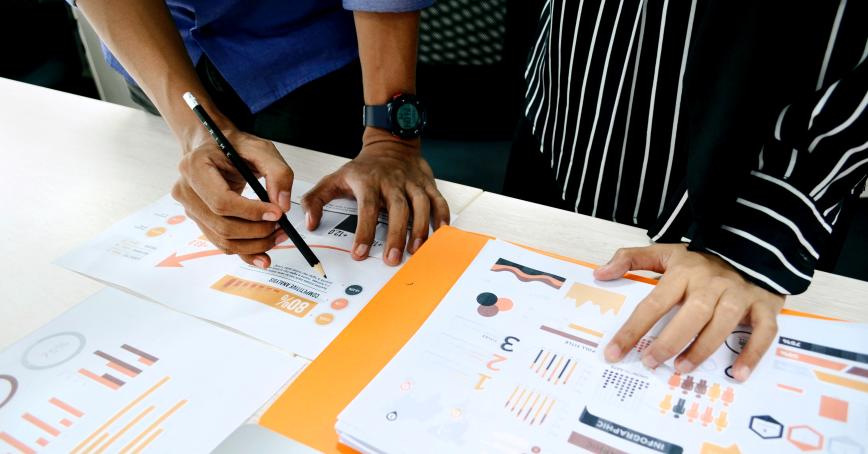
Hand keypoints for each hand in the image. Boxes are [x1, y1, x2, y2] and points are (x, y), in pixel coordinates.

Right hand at [172, 127, 293, 268]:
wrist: (214, 147)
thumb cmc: (236, 146)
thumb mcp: (262, 149)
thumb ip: (278, 173)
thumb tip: (282, 206)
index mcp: (195, 167)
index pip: (221, 201)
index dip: (251, 212)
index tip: (277, 213)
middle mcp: (186, 190)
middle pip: (222, 225)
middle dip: (256, 231)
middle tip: (282, 226)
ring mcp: (190, 209)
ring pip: (222, 240)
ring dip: (254, 244)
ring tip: (278, 235)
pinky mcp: (200, 221)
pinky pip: (222, 244)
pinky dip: (245, 252)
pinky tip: (264, 256)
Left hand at [302, 129, 449, 265]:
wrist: (390, 144)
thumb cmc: (362, 168)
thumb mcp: (334, 179)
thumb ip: (316, 200)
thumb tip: (310, 223)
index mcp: (367, 181)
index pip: (366, 208)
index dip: (364, 231)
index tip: (360, 253)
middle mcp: (391, 181)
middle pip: (397, 208)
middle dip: (396, 235)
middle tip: (392, 259)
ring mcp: (411, 182)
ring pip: (420, 204)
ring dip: (420, 228)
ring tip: (416, 250)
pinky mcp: (427, 183)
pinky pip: (438, 200)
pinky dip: (442, 216)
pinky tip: (440, 233)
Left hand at [594, 244, 784, 381]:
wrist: (752, 244)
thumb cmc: (702, 259)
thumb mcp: (666, 252)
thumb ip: (631, 259)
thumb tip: (600, 274)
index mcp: (685, 272)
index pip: (653, 303)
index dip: (632, 330)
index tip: (613, 352)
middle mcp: (712, 283)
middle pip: (691, 314)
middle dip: (669, 341)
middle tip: (651, 362)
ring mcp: (740, 294)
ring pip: (723, 323)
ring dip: (703, 348)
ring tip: (681, 368)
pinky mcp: (765, 305)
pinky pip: (764, 331)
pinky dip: (753, 353)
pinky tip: (738, 374)